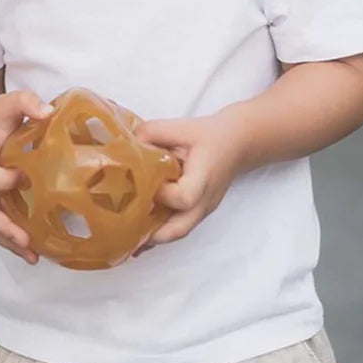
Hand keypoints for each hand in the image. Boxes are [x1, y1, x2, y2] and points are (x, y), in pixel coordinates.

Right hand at [0, 90, 52, 263]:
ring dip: (10, 242)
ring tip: (34, 258)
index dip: (2, 180)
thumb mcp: (7, 101)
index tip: (23, 176)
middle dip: (3, 229)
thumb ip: (26, 101)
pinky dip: (16, 238)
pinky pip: (3, 222)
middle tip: (25, 242)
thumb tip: (48, 112)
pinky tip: (37, 251)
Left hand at [134, 112, 245, 246]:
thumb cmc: (210, 135)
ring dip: (153, 237)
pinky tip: (139, 234)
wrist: (237, 144)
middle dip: (151, 234)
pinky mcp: (198, 213)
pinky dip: (159, 232)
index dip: (162, 195)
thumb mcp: (182, 126)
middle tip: (126, 230)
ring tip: (127, 236)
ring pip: (178, 233)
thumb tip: (124, 147)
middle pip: (180, 229)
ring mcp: (203, 210)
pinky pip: (178, 228)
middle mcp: (206, 200)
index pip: (185, 197)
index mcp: (204, 177)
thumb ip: (152, 133)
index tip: (146, 184)